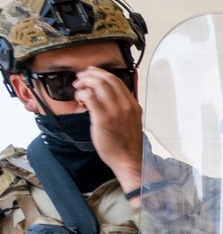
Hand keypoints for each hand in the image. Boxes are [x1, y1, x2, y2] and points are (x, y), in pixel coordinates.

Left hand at [71, 66, 143, 191]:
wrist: (129, 160)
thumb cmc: (127, 144)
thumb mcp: (131, 121)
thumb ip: (122, 108)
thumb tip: (107, 98)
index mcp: (133, 105)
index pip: (117, 80)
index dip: (101, 73)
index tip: (92, 73)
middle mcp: (126, 105)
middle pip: (107, 78)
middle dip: (91, 74)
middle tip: (81, 78)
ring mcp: (115, 111)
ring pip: (98, 84)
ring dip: (85, 81)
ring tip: (78, 86)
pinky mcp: (102, 118)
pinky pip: (89, 97)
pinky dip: (81, 94)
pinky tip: (79, 99)